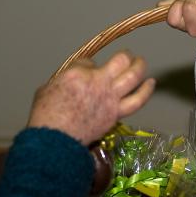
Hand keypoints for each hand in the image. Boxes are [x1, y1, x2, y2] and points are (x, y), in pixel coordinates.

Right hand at [27, 51, 154, 145]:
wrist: (56, 141)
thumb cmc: (45, 116)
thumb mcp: (47, 89)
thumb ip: (64, 80)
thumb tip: (71, 81)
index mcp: (77, 73)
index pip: (88, 62)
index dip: (87, 66)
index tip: (85, 72)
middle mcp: (98, 82)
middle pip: (120, 61)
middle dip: (125, 56)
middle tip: (126, 56)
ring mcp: (110, 98)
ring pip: (133, 77)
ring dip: (139, 67)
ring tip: (141, 63)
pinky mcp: (115, 114)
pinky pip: (136, 101)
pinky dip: (145, 91)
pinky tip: (150, 83)